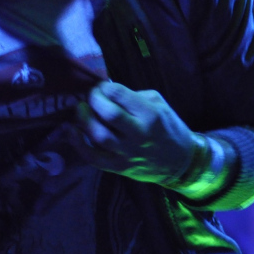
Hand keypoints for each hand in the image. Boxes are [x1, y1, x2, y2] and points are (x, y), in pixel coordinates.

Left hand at [71, 81, 196, 184]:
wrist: (182, 163)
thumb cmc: (167, 126)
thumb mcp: (157, 103)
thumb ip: (132, 95)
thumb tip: (105, 89)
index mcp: (150, 114)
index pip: (119, 94)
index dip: (104, 87)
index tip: (100, 87)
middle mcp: (139, 134)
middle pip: (109, 114)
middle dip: (93, 99)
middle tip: (90, 96)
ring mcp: (128, 153)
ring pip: (99, 136)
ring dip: (84, 119)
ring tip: (80, 109)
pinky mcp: (120, 167)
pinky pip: (94, 158)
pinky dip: (78, 144)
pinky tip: (70, 130)